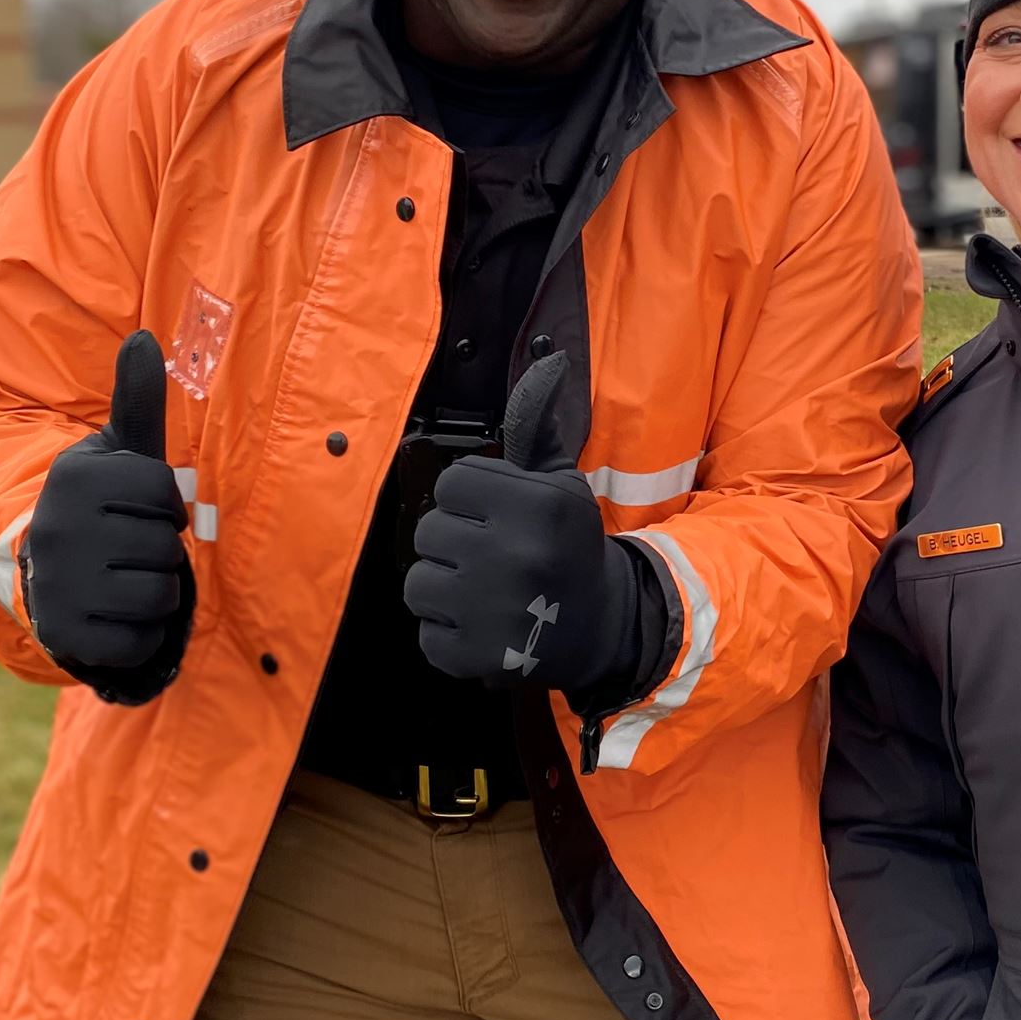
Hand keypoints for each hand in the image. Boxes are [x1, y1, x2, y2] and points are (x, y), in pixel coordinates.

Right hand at [22, 331, 194, 704]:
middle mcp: (60, 527)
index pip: (163, 492)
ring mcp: (59, 584)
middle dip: (159, 552)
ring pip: (160, 594)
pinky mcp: (65, 634)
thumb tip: (146, 337)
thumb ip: (137, 399)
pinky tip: (114, 615)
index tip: (139, 510)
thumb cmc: (97, 509)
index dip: (165, 506)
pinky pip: (140, 638)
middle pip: (166, 546)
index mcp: (75, 478)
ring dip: (155, 593)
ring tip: (123, 580)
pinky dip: (140, 634)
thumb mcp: (115, 452)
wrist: (39, 577)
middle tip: (127, 550)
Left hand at [404, 354, 637, 692]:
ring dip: (444, 590)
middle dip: (455, 544)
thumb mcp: (559, 482)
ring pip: (418, 585)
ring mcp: (495, 611)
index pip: (451, 483)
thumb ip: (536, 426)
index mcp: (538, 505)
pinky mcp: (479, 659)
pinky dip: (449, 635)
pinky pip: (426, 635)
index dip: (470, 499)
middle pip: (429, 532)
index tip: (498, 517)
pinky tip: (484, 627)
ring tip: (482, 593)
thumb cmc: (567, 544)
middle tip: (491, 558)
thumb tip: (549, 360)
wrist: (603, 625)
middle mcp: (516, 555)